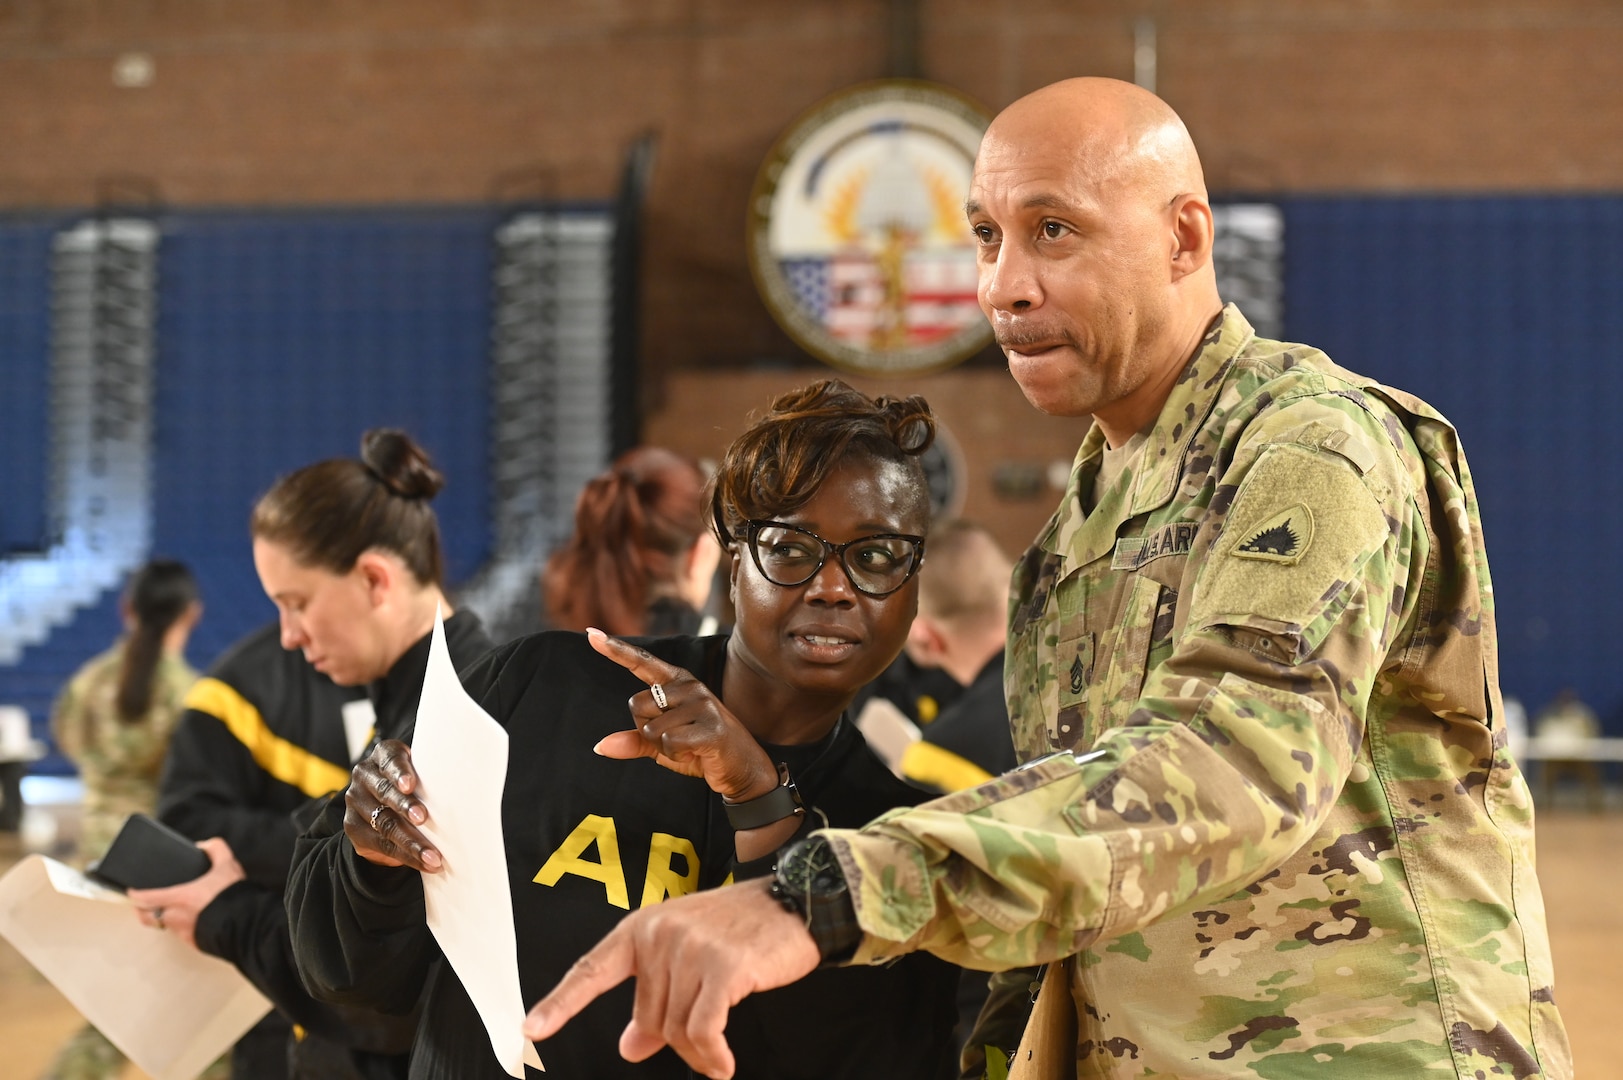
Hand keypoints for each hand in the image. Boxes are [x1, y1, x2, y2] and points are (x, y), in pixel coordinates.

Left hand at [127, 837, 244, 949]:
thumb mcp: (228, 865)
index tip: (131, 890)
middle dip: (141, 910)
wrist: (248, 924)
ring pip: (163, 925)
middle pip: (146, 916)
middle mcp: (176, 917)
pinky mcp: (193, 942)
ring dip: (161, 917)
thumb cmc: (234, 896)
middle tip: (140, 903)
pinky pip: (179, 934)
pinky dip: (179, 926)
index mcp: (180, 898)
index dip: (135, 894)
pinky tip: (189, 919)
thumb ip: (215, 849)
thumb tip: (203, 845)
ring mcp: (183, 932)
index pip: (145, 898)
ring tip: (166, 909)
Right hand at [342, 739, 441, 871]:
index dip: (400, 772)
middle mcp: (364, 775)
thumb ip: (432, 777)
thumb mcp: (421, 775)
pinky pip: (381, 844)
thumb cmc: (414, 787)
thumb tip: (469, 792)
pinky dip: (406, 856)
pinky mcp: (353, 826)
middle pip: (385, 792)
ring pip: (384, 823)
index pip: (390, 760)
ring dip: (411, 841)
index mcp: (383, 756)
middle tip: (423, 818)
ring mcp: (356, 801)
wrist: (382, 809)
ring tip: (433, 855)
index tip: (411, 785)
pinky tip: (424, 862)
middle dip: (405, 806)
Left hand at [523, 879, 820, 1078]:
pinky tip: (723, 1065)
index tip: (531, 1028)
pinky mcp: (725, 967)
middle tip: (704, 1041)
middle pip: (648, 1016)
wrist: (795, 904)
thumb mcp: (690, 957)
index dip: (560, 1002)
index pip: (592, 969)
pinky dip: (712, 1055)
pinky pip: (704, 1030)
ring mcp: (692, 948)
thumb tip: (631, 1047)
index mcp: (643, 927)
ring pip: (676, 1028)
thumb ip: (654, 999)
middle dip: (673, 1038)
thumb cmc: (741, 930)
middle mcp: (661, 933)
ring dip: (698, 1050)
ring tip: (717, 1052)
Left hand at [587, 628, 778, 803]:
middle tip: (677, 739)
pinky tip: (696, 752)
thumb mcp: (662, 745)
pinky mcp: (710, 727)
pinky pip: (667, 742)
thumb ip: (634, 741)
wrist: (741, 769)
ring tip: (690, 745)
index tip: (591, 634)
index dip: (616, 650)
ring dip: (662, 747)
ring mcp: (702, 705)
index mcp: (677, 683)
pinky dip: (676, 755)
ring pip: (650, 729)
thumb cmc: (700, 751)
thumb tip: (599, 746)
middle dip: (647, 731)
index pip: (642, 664)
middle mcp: (689, 686)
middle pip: (636, 706)